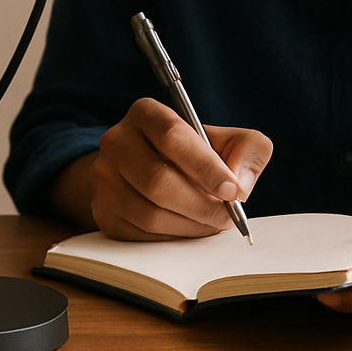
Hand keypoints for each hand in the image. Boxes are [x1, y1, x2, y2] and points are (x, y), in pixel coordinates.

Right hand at [88, 97, 272, 239]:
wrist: (152, 172)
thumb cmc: (196, 156)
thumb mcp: (228, 142)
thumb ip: (249, 150)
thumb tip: (239, 184)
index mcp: (146, 113)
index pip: (172, 136)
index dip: (205, 167)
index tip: (231, 190)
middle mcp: (116, 140)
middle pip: (157, 180)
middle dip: (201, 205)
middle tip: (227, 216)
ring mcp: (103, 177)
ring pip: (149, 213)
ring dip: (189, 225)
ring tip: (210, 222)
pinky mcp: (102, 210)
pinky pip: (140, 234)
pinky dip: (172, 237)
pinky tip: (187, 226)